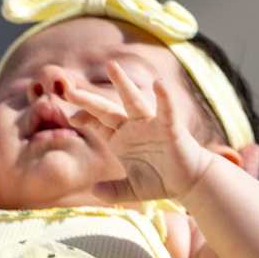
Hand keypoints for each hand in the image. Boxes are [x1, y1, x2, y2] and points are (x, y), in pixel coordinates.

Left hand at [67, 62, 218, 200]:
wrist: (189, 182)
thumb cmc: (160, 180)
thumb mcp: (132, 189)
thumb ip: (113, 191)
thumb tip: (94, 191)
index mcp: (120, 138)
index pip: (97, 123)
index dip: (85, 117)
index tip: (72, 117)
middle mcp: (132, 127)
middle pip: (106, 109)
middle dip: (88, 100)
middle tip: (69, 89)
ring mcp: (150, 125)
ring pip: (133, 102)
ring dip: (123, 84)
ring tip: (111, 65)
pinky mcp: (169, 128)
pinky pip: (166, 111)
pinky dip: (164, 97)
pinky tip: (159, 83)